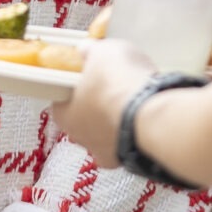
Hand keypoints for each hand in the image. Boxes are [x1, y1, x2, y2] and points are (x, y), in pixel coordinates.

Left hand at [55, 38, 157, 163]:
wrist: (149, 115)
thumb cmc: (117, 82)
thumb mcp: (102, 51)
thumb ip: (91, 51)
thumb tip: (85, 50)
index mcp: (62, 113)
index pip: (64, 97)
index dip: (79, 83)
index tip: (93, 73)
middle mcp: (79, 137)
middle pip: (87, 116)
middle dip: (100, 102)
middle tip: (118, 84)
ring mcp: (104, 152)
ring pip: (109, 132)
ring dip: (120, 118)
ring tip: (138, 99)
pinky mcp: (128, 160)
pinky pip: (131, 142)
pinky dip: (137, 131)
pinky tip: (148, 116)